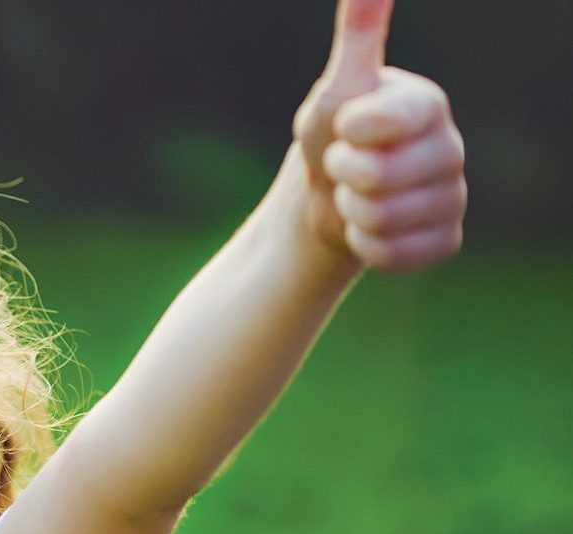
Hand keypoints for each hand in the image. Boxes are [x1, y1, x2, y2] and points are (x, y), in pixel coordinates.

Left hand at [292, 0, 466, 272]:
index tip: (345, 128)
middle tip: (344, 166)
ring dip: (350, 211)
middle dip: (342, 175)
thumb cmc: (331, 135)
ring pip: (382, 218)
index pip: (383, 124)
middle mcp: (451, 148)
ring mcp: (453, 197)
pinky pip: (393, 253)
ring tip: (354, 195)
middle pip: (378, 178)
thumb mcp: (337, 87)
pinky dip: (365, 244)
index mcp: (428, 106)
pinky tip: (369, 227)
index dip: (348, 132)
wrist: (327, 198)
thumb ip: (358, 35)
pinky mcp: (445, 239)